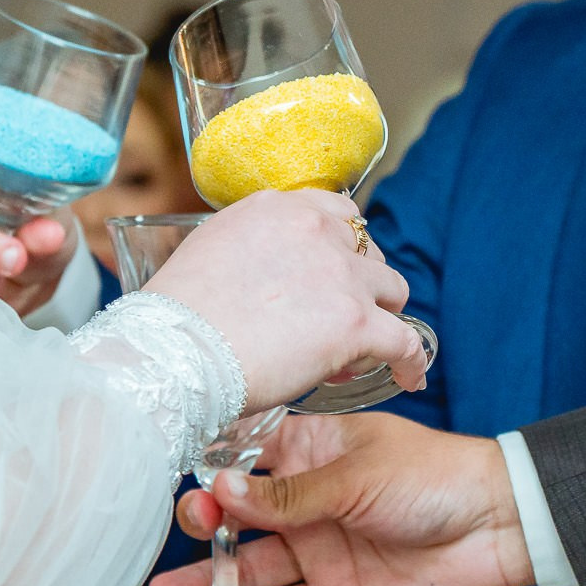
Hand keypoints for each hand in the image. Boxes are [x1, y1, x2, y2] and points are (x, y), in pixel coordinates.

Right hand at [143, 191, 428, 411]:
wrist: (174, 353)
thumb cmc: (176, 317)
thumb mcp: (209, 251)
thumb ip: (249, 249)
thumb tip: (265, 279)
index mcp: (278, 208)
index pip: (335, 213)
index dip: (340, 248)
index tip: (333, 274)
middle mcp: (316, 228)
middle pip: (368, 250)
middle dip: (360, 283)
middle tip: (338, 319)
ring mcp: (340, 275)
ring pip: (393, 290)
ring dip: (382, 315)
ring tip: (366, 349)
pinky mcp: (356, 322)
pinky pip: (406, 341)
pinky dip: (411, 362)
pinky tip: (409, 378)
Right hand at [149, 414, 532, 585]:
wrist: (498, 526)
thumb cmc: (435, 476)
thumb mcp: (356, 476)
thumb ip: (288, 494)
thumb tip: (220, 489)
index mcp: (310, 449)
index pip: (243, 457)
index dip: (209, 470)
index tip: (178, 483)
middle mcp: (304, 500)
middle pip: (238, 517)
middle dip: (202, 530)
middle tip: (180, 540)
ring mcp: (317, 548)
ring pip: (251, 568)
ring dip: (210, 584)